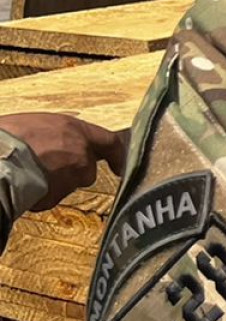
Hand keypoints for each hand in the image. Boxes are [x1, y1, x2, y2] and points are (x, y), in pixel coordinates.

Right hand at [0, 113, 127, 210]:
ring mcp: (71, 179)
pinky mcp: (56, 197)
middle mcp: (81, 156)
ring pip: (69, 184)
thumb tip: (53, 139)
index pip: (109, 142)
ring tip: (29, 173)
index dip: (116, 154)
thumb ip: (55, 134)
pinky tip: (24, 185)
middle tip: (45, 165)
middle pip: (87, 169)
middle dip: (72, 170)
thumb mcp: (36, 123)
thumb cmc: (10, 135)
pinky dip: (41, 194)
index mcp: (77, 131)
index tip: (119, 165)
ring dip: (55, 182)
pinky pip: (51, 197)